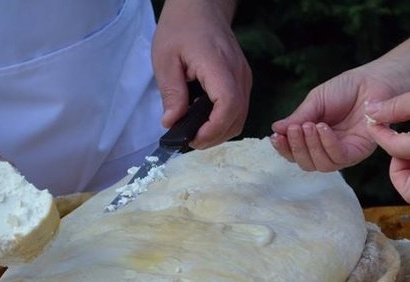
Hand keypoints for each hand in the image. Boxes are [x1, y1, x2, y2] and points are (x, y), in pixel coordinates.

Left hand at [152, 0, 251, 148]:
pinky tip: (205, 121)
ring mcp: (243, 77)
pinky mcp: (242, 79)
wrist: (201, 7)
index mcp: (218, 66)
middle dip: (214, 137)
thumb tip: (171, 123)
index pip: (228, 105)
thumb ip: (171, 93)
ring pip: (241, 117)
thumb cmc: (181, 28)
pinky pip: (239, 109)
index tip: (193, 138)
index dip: (213, 129)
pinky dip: (224, 122)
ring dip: (220, 132)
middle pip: (237, 117)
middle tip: (189, 140)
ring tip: (196, 133)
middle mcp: (238, 73)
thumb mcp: (165, 59)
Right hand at [270, 66, 399, 170]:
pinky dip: (327, 144)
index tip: (275, 137)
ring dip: (310, 146)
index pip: (295, 152)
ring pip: (320, 164)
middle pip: (305, 163)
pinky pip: (338, 157)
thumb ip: (298, 117)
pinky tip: (323, 129)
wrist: (372, 81)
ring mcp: (343, 153)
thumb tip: (275, 129)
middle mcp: (328, 150)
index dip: (284, 148)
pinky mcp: (358, 152)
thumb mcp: (316, 101)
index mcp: (315, 139)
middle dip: (295, 148)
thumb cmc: (346, 89)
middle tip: (294, 129)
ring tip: (308, 126)